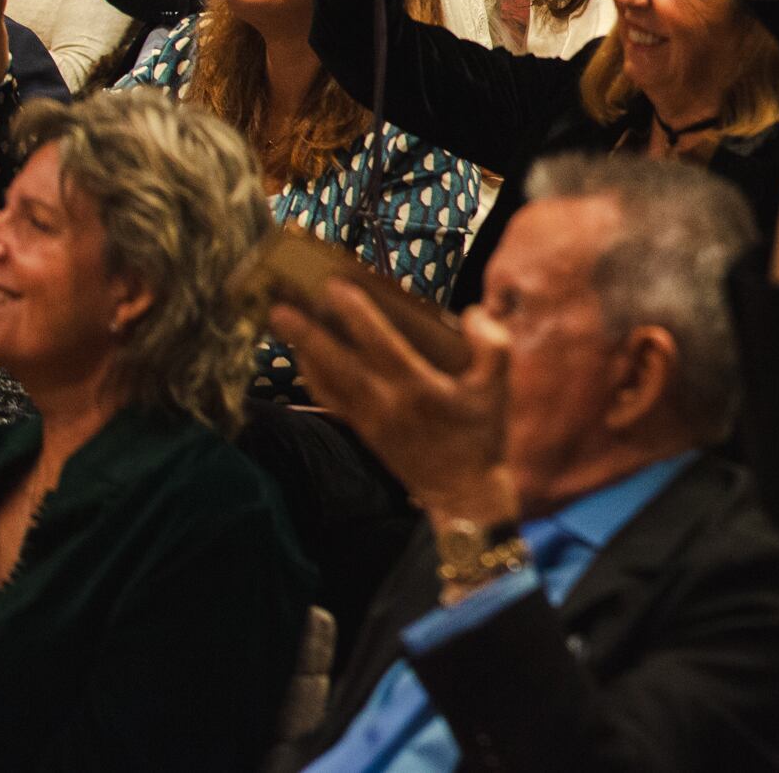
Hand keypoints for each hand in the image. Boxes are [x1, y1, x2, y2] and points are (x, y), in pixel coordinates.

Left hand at [270, 284, 517, 528]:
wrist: (463, 491)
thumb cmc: (481, 434)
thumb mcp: (498, 387)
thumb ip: (492, 344)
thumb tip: (473, 313)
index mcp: (419, 388)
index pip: (380, 343)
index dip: (357, 314)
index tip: (335, 286)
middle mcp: (386, 404)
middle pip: (336, 364)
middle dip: (307, 334)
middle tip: (280, 307)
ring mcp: (370, 421)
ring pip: (326, 382)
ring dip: (303, 352)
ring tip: (284, 323)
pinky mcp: (363, 432)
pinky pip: (330, 399)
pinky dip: (313, 376)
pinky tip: (304, 358)